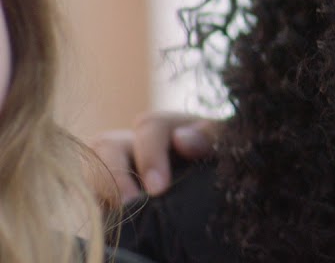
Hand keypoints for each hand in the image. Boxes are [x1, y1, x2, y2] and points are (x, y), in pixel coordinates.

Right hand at [88, 111, 222, 203]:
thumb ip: (213, 137)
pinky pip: (93, 194)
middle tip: (131, 204)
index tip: (158, 188)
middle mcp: (139, 143)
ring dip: (101, 189)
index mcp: (171, 126)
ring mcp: (122, 168)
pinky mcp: (114, 193)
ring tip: (121, 214)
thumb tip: (182, 139)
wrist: (224, 186)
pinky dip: (99, 205)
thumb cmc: (228, 160)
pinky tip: (116, 221)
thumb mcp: (228, 145)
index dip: (149, 155)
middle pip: (106, 143)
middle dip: (114, 174)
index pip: (149, 126)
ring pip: (92, 166)